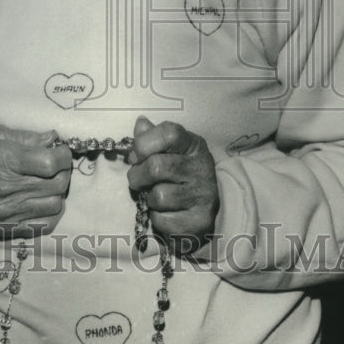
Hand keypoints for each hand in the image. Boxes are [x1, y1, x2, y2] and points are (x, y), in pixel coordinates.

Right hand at [0, 125, 72, 238]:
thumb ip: (26, 137)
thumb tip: (54, 138)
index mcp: (3, 162)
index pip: (51, 163)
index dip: (63, 155)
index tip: (60, 150)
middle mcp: (6, 191)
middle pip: (56, 184)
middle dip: (63, 171)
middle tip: (57, 163)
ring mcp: (6, 213)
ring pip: (54, 205)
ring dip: (58, 191)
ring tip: (49, 181)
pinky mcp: (4, 228)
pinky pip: (42, 226)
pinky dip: (50, 212)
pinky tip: (43, 200)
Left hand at [127, 116, 218, 251]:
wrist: (206, 205)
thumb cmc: (180, 172)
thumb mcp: (171, 149)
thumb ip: (152, 136)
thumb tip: (140, 123)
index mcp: (193, 145)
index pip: (168, 133)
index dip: (144, 144)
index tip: (137, 156)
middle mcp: (201, 167)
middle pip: (156, 167)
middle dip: (138, 175)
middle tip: (138, 180)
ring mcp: (203, 195)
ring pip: (159, 196)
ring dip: (149, 199)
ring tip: (155, 196)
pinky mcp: (200, 221)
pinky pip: (163, 220)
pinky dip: (157, 218)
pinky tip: (165, 212)